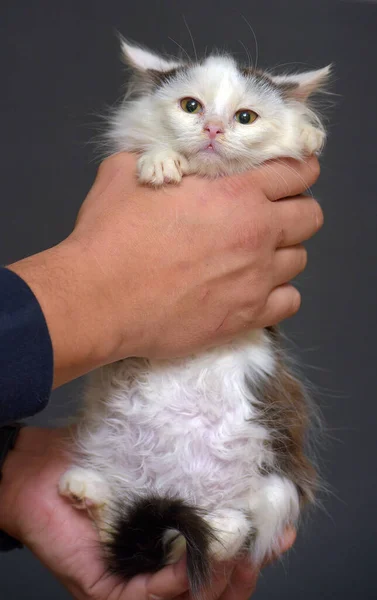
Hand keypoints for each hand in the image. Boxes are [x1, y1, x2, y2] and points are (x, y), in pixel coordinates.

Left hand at [0, 427, 294, 599]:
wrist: (40, 470)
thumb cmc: (98, 464)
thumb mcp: (157, 464)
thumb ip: (193, 470)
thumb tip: (240, 459)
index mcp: (172, 544)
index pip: (222, 562)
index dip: (255, 552)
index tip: (284, 530)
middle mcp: (157, 569)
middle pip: (215, 589)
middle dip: (245, 572)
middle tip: (266, 546)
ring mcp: (134, 585)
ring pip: (191, 599)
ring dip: (220, 580)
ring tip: (239, 554)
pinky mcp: (108, 592)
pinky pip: (151, 596)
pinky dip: (178, 581)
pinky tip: (196, 560)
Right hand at [9, 153, 321, 386]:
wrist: (101, 297)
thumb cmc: (111, 234)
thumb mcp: (127, 172)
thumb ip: (161, 157)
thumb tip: (166, 155)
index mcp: (237, 192)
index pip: (296, 172)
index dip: (299, 170)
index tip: (293, 175)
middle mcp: (258, 233)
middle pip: (311, 216)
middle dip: (297, 209)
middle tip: (272, 214)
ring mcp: (257, 278)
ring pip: (300, 260)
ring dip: (284, 253)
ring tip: (258, 256)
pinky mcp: (248, 316)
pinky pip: (290, 302)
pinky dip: (279, 294)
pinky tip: (257, 290)